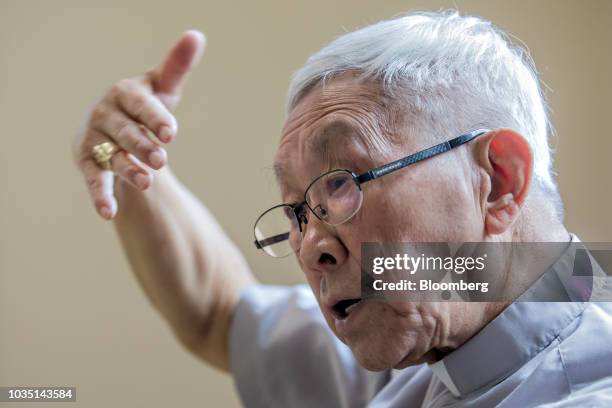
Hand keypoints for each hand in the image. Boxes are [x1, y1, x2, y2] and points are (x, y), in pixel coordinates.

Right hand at [74, 30, 205, 219]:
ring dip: (128, 170)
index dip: (155, 117)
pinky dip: (100, 195)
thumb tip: (196, 36)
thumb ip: (177, 67)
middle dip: (143, 146)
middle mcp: (106, 114)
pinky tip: (108, 213)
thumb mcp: (161, 88)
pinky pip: (94, 179)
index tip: (171, 132)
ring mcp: (95, 139)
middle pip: (127, 133)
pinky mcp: (87, 161)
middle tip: (161, 159)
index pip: (141, 104)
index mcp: (125, 93)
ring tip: (147, 182)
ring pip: (112, 157)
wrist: (115, 126)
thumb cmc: (144, 106)